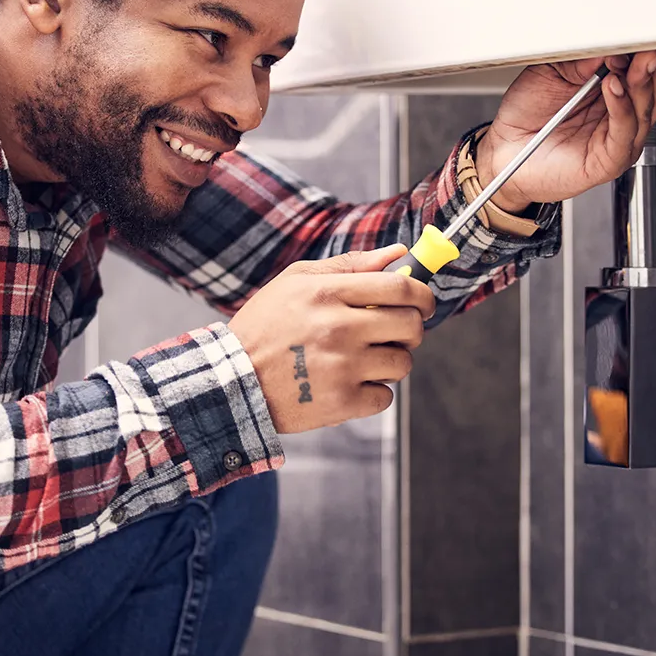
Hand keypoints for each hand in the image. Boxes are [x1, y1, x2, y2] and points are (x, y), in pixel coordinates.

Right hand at [229, 245, 436, 432]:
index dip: (422, 294)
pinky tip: (350, 383)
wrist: (233, 382)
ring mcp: (342, 368)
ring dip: (391, 361)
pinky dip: (373, 393)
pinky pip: (385, 397)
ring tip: (364, 359)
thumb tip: (398, 252)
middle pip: (411, 325)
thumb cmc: (265, 326)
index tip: (421, 302)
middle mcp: (338, 328)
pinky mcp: (341, 403)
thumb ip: (349, 265)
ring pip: (402, 363)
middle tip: (394, 331)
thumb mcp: (296, 282)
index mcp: (327, 293)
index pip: (401, 286)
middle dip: (411, 327)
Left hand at [476, 50, 655, 210]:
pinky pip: (624, 132)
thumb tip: (608, 46)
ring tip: (633, 63)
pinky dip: (622, 108)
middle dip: (655, 64)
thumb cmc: (527, 115)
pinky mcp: (610, 159)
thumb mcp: (549, 72)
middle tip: (650, 46)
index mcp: (613, 90)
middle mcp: (622, 114)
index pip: (645, 69)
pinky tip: (613, 87)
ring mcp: (619, 138)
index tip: (644, 33)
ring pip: (647, 109)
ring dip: (642, 83)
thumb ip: (579, 60)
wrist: (505, 150)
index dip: (646, 51)